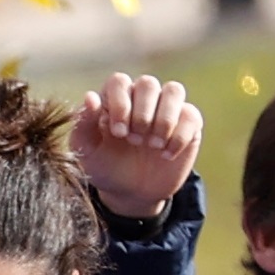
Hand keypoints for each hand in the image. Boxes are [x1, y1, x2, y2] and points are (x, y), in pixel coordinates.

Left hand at [71, 71, 202, 219]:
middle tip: (134, 140)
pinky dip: (178, 137)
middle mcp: (141, 99)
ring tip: (152, 145)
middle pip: (148, 83)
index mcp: (114, 100)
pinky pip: (190, 116)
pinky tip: (165, 155)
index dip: (120, 103)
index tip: (117, 133)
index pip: (119, 81)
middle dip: (141, 114)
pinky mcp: (188, 124)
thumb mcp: (86, 151)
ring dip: (163, 118)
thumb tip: (90, 97)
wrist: (131, 193)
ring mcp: (167, 109)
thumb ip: (84, 125)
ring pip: (174, 90)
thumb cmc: (105, 167)